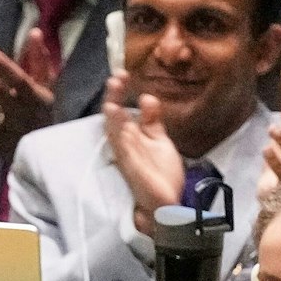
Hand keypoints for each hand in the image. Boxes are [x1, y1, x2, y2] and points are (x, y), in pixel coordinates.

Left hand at [0, 29, 58, 156]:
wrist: (43, 152)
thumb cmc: (41, 112)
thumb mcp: (45, 87)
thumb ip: (39, 60)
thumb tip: (35, 32)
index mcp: (36, 97)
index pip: (19, 79)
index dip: (4, 65)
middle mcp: (24, 113)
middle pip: (0, 93)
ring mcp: (10, 130)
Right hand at [102, 73, 184, 236]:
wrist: (167, 205)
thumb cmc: (161, 175)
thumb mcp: (159, 141)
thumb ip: (152, 121)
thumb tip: (147, 97)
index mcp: (132, 137)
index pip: (122, 111)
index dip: (121, 93)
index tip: (123, 75)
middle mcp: (126, 145)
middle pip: (115, 117)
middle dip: (115, 96)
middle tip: (116, 77)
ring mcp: (127, 156)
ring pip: (115, 130)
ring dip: (113, 111)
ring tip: (113, 91)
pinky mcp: (130, 167)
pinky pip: (123, 147)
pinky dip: (119, 132)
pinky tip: (117, 117)